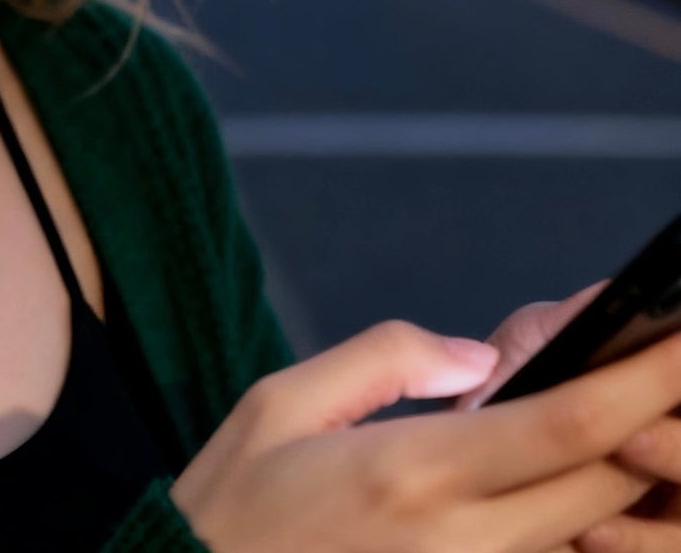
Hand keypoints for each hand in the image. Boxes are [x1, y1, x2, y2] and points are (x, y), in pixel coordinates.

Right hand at [166, 317, 680, 552]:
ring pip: (594, 530)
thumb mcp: (280, 399)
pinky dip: (584, 514)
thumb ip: (385, 359)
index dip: (644, 381)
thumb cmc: (234, 503)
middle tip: (666, 358)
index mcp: (414, 472)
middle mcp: (463, 541)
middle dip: (660, 420)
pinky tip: (574, 470)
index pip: (568, 426)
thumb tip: (479, 357)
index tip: (678, 338)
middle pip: (608, 483)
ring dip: (629, 469)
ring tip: (631, 406)